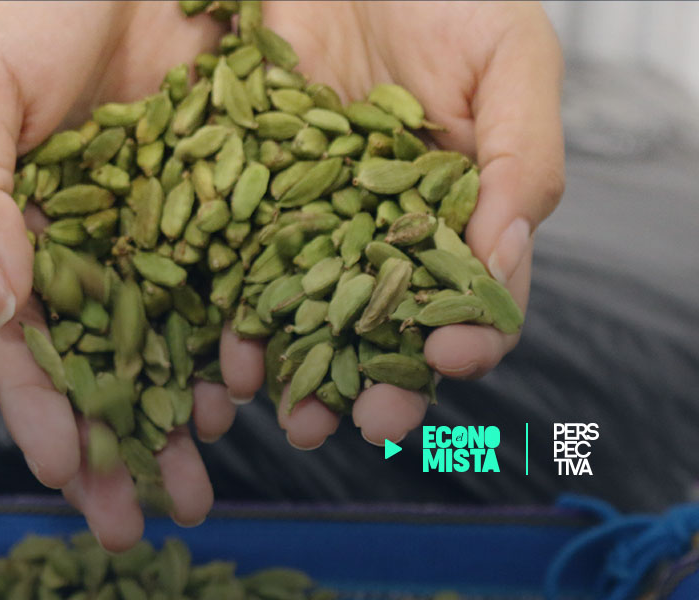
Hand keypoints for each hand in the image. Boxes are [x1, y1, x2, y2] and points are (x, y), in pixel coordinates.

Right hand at [0, 1, 231, 550]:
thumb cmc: (8, 4)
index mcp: (4, 232)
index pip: (17, 340)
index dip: (39, 410)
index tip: (68, 475)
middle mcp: (77, 243)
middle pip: (98, 360)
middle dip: (120, 442)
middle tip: (147, 520)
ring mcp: (148, 224)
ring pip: (167, 334)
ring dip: (182, 408)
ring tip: (205, 478)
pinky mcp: (215, 191)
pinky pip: (228, 272)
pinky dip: (235, 330)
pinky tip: (249, 383)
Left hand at [220, 1, 564, 448]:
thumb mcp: (510, 61)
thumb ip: (522, 158)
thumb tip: (504, 254)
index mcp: (461, 212)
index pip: (473, 295)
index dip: (468, 334)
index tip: (449, 356)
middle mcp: (387, 231)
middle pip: (388, 324)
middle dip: (378, 379)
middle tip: (365, 422)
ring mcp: (317, 219)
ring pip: (312, 311)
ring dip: (304, 369)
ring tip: (292, 414)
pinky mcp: (252, 196)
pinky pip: (244, 263)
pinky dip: (239, 311)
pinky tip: (233, 353)